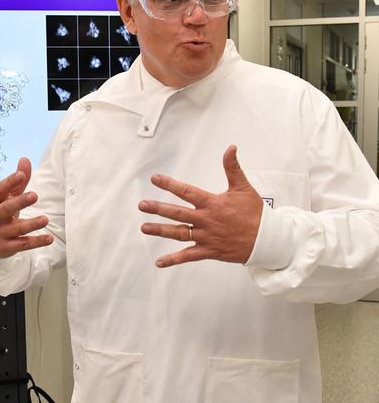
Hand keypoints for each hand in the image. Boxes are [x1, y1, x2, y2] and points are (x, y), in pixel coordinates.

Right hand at [0, 157, 53, 257]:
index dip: (9, 182)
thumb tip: (25, 159)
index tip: (21, 175)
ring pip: (17, 229)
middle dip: (20, 202)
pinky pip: (23, 245)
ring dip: (31, 224)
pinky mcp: (7, 247)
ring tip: (45, 219)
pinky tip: (49, 238)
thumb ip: (17, 181)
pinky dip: (36, 242)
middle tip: (34, 195)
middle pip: (6, 209)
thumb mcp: (5, 198)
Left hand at [138, 145, 261, 267]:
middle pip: (177, 213)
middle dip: (158, 208)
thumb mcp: (243, 188)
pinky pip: (188, 256)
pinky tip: (159, 262)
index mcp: (212, 203)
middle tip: (141, 205)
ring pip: (178, 233)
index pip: (187, 192)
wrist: (268, 240)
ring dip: (160, 230)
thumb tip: (230, 148)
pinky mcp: (209, 251)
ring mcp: (206, 237)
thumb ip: (233, 168)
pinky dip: (173, 260)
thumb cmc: (255, 213)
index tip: (155, 179)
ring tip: (144, 228)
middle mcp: (206, 220)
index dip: (170, 184)